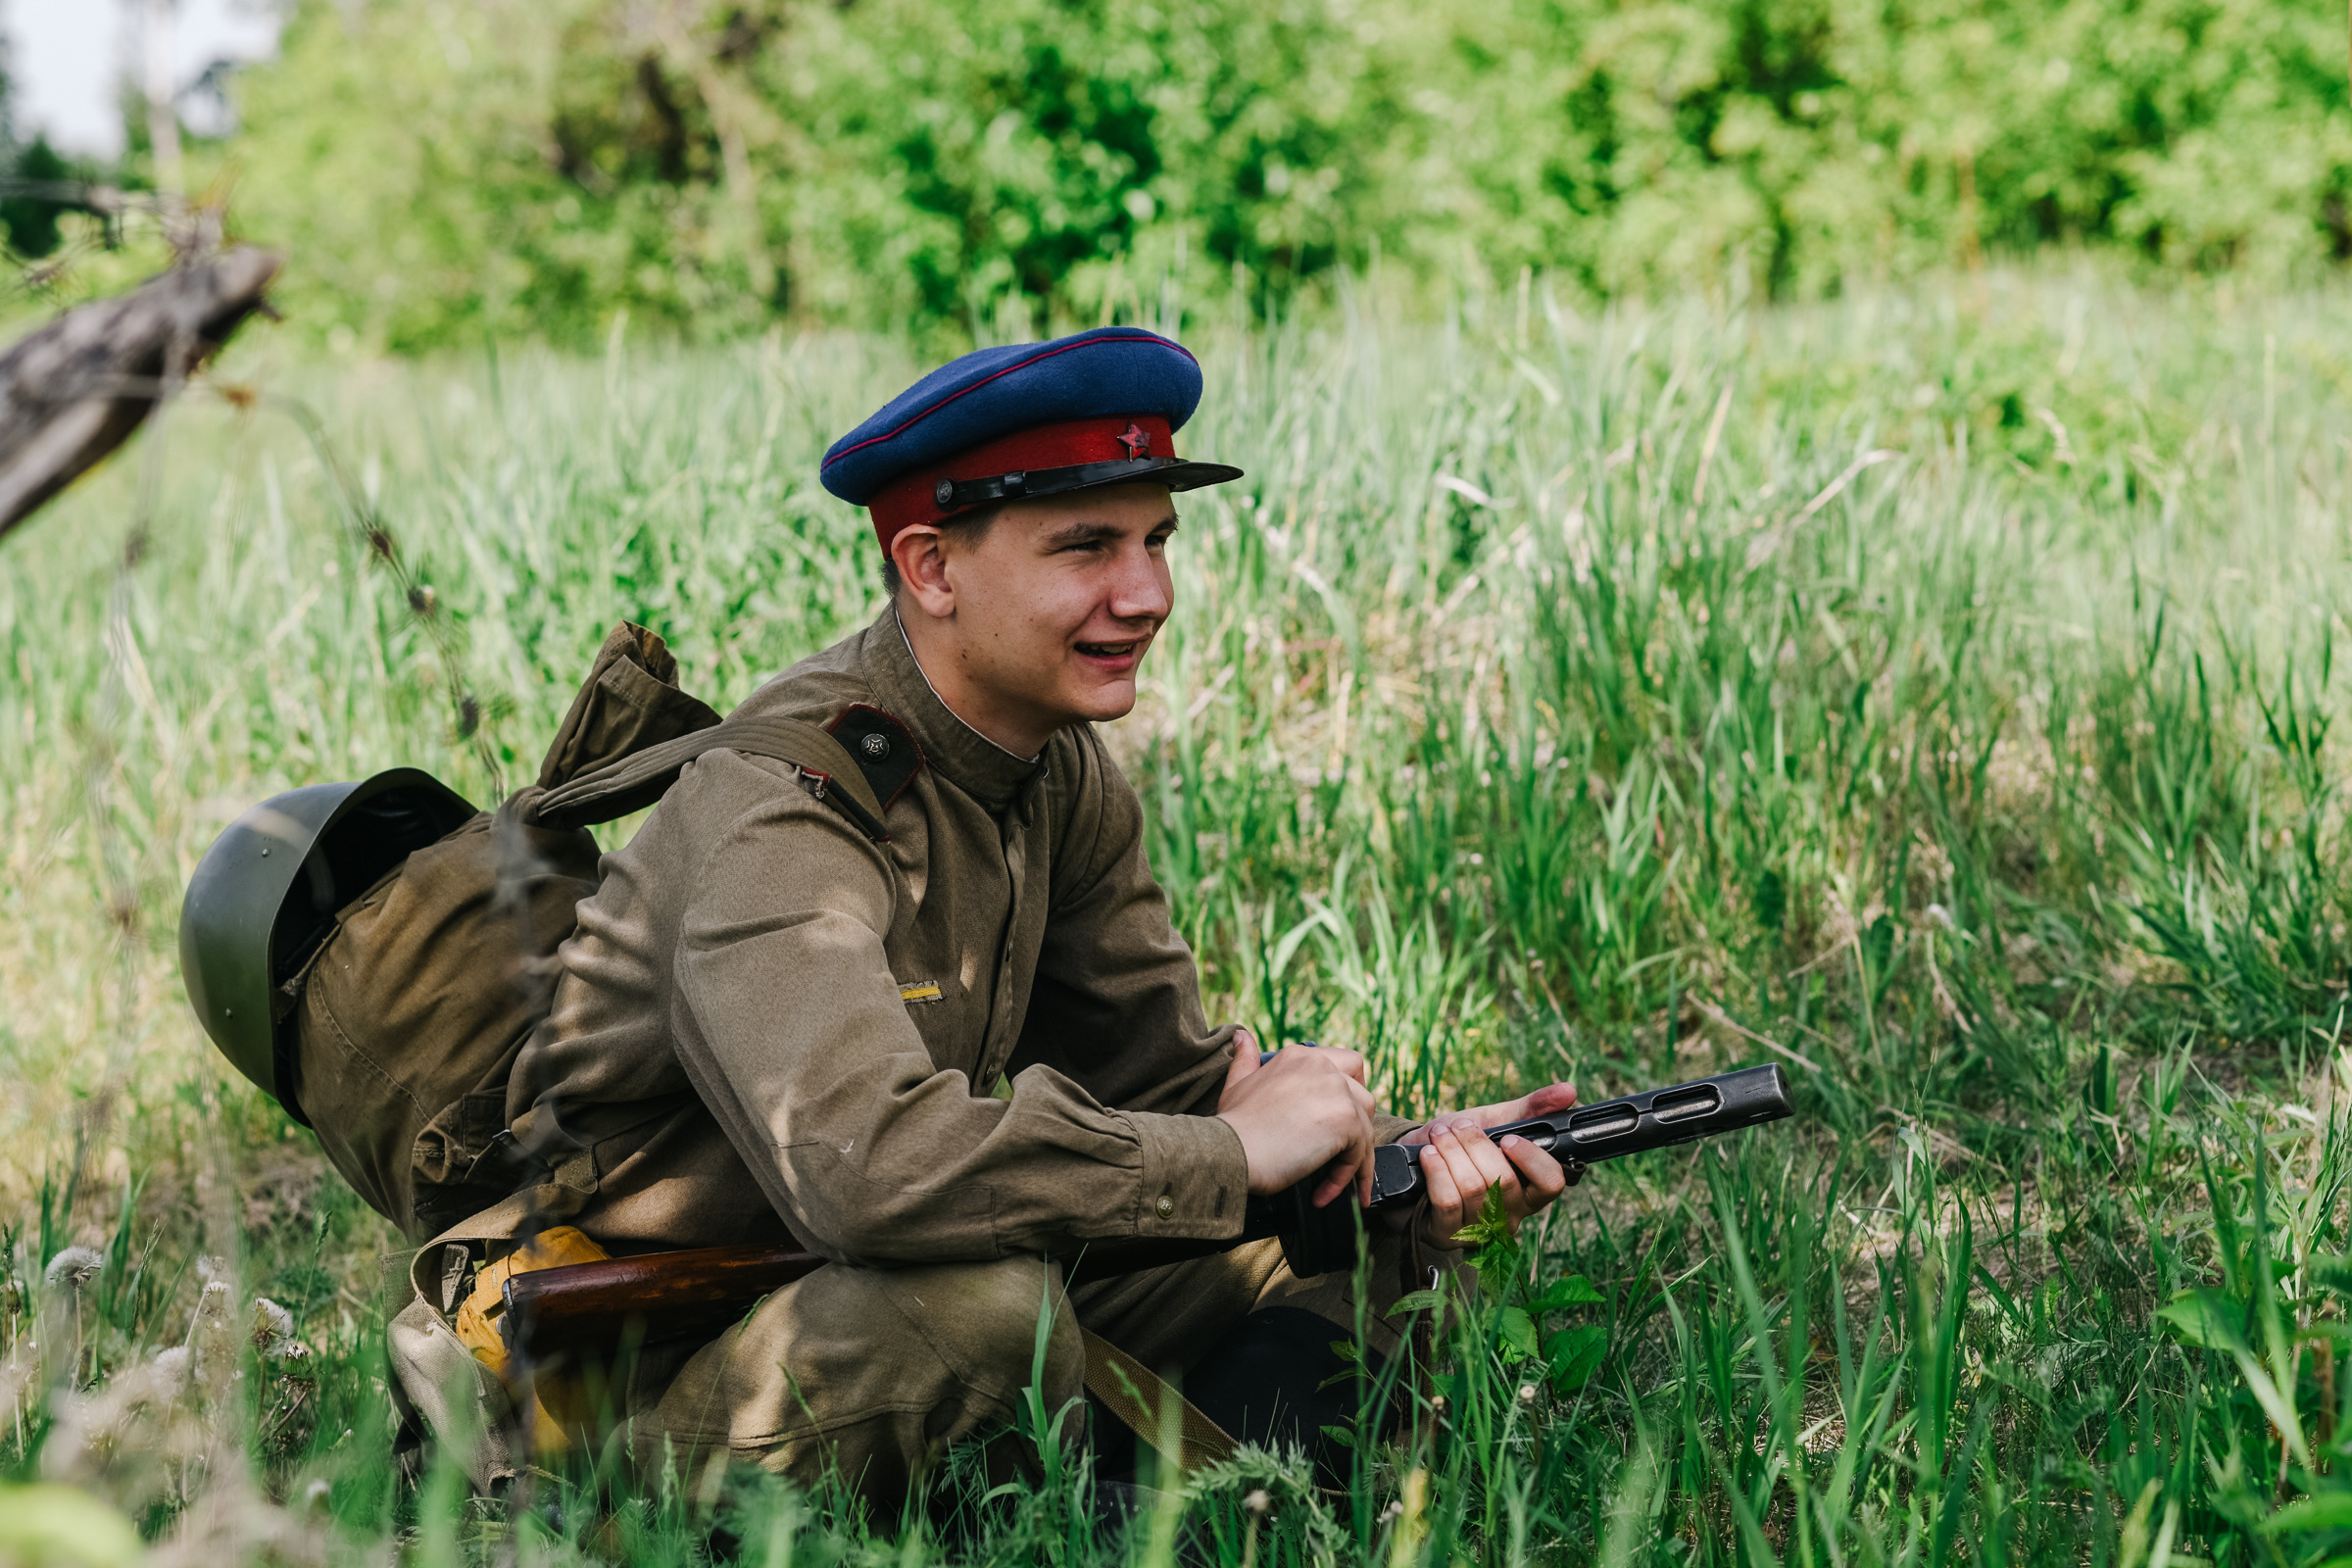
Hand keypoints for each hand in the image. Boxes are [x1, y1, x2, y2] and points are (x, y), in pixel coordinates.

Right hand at [1215, 1030, 1379, 1207]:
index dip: (1345, 1092)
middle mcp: (1321, 1065)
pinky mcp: (1346, 1119)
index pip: (1342, 1064)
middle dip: (1358, 1119)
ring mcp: (1336, 1090)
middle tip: (1343, 1146)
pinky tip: (1322, 1194)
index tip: (1335, 1119)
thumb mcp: (1236, 1084)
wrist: (1229, 1151)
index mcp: (1299, 1057)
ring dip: (1355, 1153)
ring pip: (1366, 1123)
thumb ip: (1245, 1059)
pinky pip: (1360, 1151)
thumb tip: (1242, 1035)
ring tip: (1335, 1180)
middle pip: (1362, 1090)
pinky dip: (1347, 1176)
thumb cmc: (1231, 1126)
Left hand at [1398, 1083, 1581, 1250]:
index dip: (1532, 1160)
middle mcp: (1509, 1215)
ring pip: (1474, 1188)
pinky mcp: (1446, 1234)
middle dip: (1476, 1145)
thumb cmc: (1462, 1145)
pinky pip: (1447, 1201)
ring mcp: (1478, 1229)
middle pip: (1505, 1182)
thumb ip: (1531, 1108)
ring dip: (1452, 1152)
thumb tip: (1568, 1090)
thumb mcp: (1496, 1121)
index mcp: (1529, 1189)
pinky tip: (1429, 1155)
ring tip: (1440, 1136)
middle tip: (1459, 1127)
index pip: (1551, 1184)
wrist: (1416, 1158)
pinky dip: (1436, 1169)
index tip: (1509, 1138)